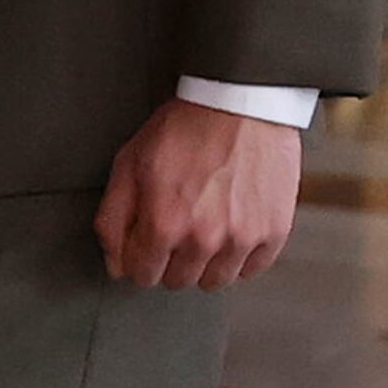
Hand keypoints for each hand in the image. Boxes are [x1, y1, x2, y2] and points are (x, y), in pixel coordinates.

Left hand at [96, 96, 300, 288]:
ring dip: (203, 265)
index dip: (137, 260)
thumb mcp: (129, 164)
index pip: (142, 274)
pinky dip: (238, 259)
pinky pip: (252, 270)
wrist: (237, 106)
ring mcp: (243, 239)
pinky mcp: (274, 232)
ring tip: (201, 231)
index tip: (143, 247)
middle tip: (173, 230)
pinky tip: (229, 231)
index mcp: (164, 223)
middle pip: (178, 281)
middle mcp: (205, 239)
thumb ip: (113, 219)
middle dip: (168, 261)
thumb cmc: (182, 130)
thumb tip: (115, 264)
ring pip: (215, 282)